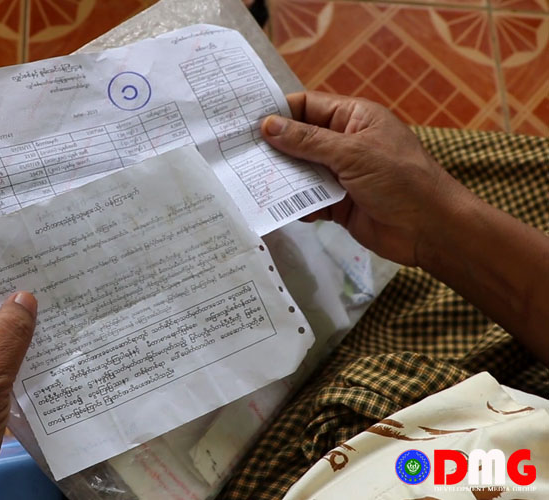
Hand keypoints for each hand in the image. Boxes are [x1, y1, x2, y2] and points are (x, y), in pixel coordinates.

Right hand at [261, 91, 472, 266]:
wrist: (430, 229)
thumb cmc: (399, 179)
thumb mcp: (352, 153)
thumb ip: (308, 142)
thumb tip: (268, 126)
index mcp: (353, 118)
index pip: (307, 107)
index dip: (278, 113)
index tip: (245, 122)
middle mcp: (344, 143)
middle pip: (299, 140)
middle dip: (273, 148)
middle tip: (237, 154)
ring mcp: (340, 174)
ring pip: (300, 171)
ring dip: (280, 177)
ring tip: (249, 180)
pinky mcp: (337, 204)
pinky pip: (307, 198)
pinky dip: (293, 203)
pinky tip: (274, 206)